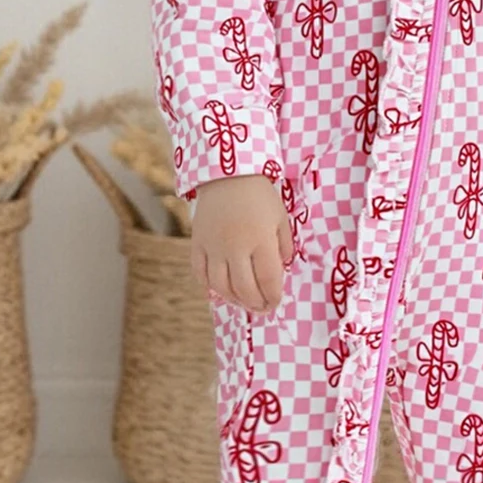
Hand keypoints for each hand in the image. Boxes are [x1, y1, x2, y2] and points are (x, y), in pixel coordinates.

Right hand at [190, 174, 295, 314]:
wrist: (227, 173)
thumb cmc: (260, 195)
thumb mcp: (281, 217)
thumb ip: (285, 245)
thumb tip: (283, 267)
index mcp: (260, 240)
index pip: (268, 279)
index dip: (273, 296)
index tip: (276, 302)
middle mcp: (235, 247)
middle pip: (244, 288)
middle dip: (256, 303)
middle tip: (262, 308)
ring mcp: (214, 247)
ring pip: (221, 286)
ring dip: (234, 299)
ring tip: (243, 302)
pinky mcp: (197, 243)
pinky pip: (200, 273)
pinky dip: (209, 287)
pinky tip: (219, 291)